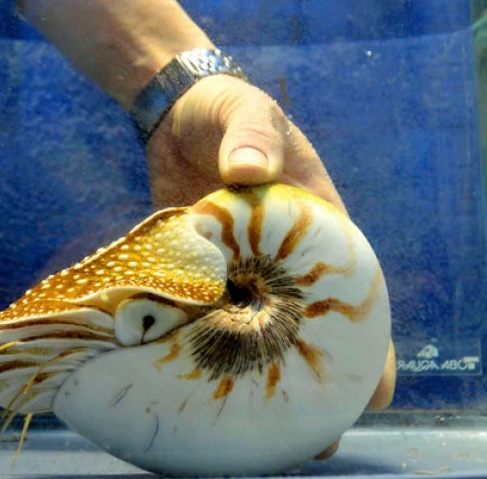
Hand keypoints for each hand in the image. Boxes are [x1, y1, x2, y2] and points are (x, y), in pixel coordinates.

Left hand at [146, 74, 395, 458]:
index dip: (366, 342)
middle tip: (313, 436)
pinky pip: (205, 317)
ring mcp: (235, 267)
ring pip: (253, 332)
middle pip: (302, 325)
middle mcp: (275, 256)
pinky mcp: (196, 270)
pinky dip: (208, 348)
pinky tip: (199, 383)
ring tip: (255, 431)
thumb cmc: (223, 112)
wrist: (173, 115)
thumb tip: (249, 172)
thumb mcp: (246, 112)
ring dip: (256, 376)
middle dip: (311, 378)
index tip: (375, 392)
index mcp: (310, 226)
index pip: (347, 291)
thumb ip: (252, 135)